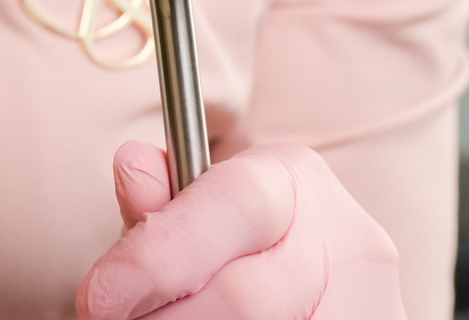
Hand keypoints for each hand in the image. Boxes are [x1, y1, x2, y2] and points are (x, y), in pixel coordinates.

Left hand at [77, 142, 404, 318]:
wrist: (298, 270)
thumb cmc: (226, 242)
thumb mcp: (195, 208)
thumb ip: (163, 200)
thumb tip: (132, 165)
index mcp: (295, 179)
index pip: (233, 207)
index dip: (159, 256)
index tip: (97, 297)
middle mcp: (346, 239)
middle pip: (249, 295)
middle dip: (169, 319)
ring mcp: (371, 301)